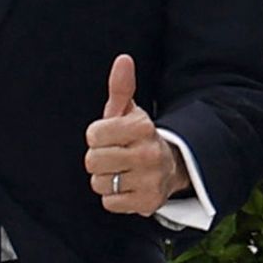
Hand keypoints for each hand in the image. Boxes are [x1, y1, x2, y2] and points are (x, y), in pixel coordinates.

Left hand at [83, 54, 187, 215]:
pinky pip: (109, 202)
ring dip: (107, 180)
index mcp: (143, 127)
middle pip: (92, 162)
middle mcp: (149, 153)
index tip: (111, 137)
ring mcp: (151, 179)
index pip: (93, 136)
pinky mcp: (149, 202)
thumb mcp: (128, 112)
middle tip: (116, 157)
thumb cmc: (137, 137)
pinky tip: (129, 188)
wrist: (169, 166)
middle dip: (99, 160)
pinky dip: (115, 198)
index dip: (97, 137)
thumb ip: (121, 87)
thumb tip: (123, 59)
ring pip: (100, 183)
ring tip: (123, 172)